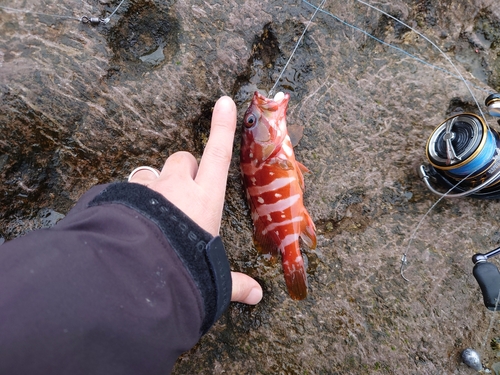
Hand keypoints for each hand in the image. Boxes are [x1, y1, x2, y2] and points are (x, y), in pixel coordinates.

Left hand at [129, 96, 262, 304]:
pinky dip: (134, 201)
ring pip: (153, 173)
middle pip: (182, 159)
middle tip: (184, 187)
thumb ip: (234, 283)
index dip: (223, 128)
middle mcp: (178, 187)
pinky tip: (132, 220)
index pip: (218, 156)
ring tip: (154, 209)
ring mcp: (150, 190)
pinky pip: (131, 191)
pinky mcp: (127, 198)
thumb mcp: (213, 274)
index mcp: (205, 199)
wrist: (138, 267)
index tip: (224, 102)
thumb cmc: (184, 265)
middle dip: (185, 166)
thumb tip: (257, 296)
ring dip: (156, 185)